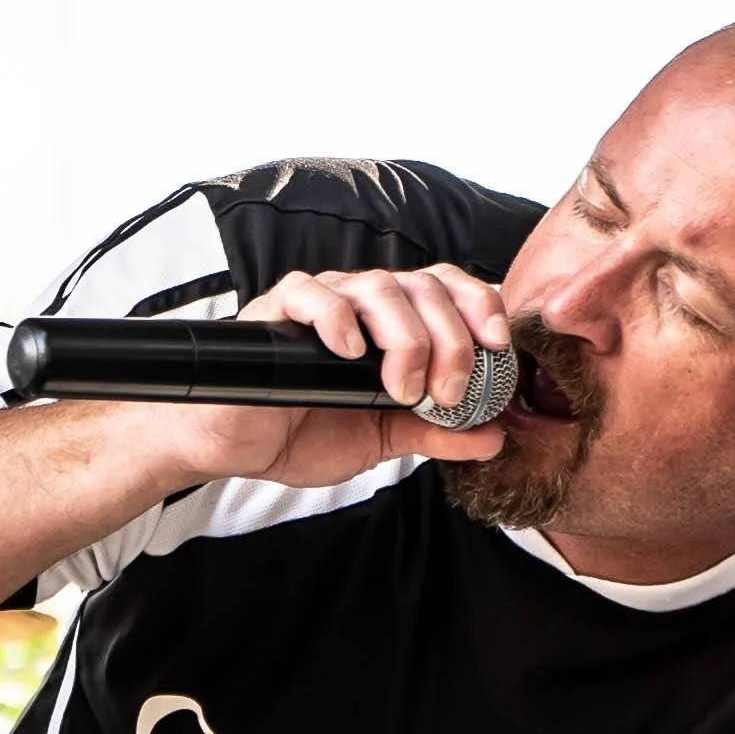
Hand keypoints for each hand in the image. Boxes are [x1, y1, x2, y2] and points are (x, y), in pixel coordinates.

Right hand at [144, 264, 510, 487]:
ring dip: (404, 336)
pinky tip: (350, 354)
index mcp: (394, 324)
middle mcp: (362, 304)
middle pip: (423, 287)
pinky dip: (337, 318)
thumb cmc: (302, 431)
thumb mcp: (383, 440)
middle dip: (450, 339)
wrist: (235, 447)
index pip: (448, 288)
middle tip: (449, 393)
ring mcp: (320, 304)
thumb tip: (493, 438)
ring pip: (377, 286)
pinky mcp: (276, 314)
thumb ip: (436, 434)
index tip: (499, 347)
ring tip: (402, 389)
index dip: (480, 306)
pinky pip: (311, 293)